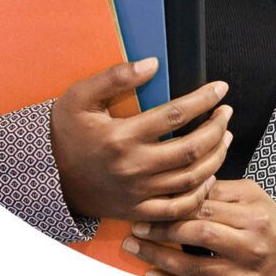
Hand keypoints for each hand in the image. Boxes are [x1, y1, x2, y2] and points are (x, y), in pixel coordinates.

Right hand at [50, 58, 232, 223]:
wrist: (49, 177)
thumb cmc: (65, 132)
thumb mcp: (80, 96)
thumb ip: (115, 77)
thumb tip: (152, 64)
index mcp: (123, 137)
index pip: (176, 115)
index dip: (204, 100)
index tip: (220, 89)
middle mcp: (135, 167)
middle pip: (192, 149)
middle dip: (217, 128)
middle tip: (227, 112)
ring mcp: (138, 193)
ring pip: (191, 179)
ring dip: (216, 156)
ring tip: (225, 137)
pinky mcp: (138, 211)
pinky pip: (178, 209)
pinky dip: (200, 194)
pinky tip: (209, 176)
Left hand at [121, 178, 275, 275]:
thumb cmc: (266, 223)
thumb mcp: (252, 197)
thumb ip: (219, 190)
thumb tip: (184, 182)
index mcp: (253, 217)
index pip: (205, 208)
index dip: (173, 207)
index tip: (148, 205)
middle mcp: (251, 248)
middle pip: (198, 236)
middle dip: (161, 231)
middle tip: (136, 226)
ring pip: (194, 268)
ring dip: (158, 258)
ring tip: (135, 248)